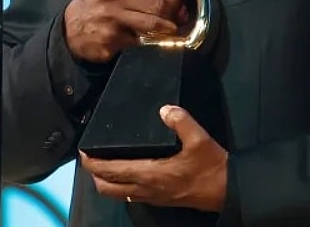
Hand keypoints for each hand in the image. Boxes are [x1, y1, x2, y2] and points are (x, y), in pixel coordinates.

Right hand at [64, 0, 185, 62]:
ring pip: (151, 24)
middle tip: (178, 16)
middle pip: (156, 5)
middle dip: (172, 12)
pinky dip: (147, 40)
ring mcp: (110, 19)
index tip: (178, 2)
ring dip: (166, 27)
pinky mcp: (110, 39)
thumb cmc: (96, 3)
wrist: (72, 27)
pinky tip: (147, 38)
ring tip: (170, 27)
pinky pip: (139, 40)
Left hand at [79, 105, 227, 211]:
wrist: (226, 190)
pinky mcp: (158, 200)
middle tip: (90, 158)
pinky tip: (126, 173)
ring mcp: (150, 197)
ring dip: (106, 182)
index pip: (111, 171)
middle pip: (107, 188)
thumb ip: (181, 121)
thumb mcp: (199, 139)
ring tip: (104, 165)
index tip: (83, 152)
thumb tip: (165, 109)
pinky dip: (120, 186)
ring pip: (117, 194)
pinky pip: (130, 195)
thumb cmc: (210, 166)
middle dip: (94, 175)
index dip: (92, 163)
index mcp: (149, 173)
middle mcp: (145, 188)